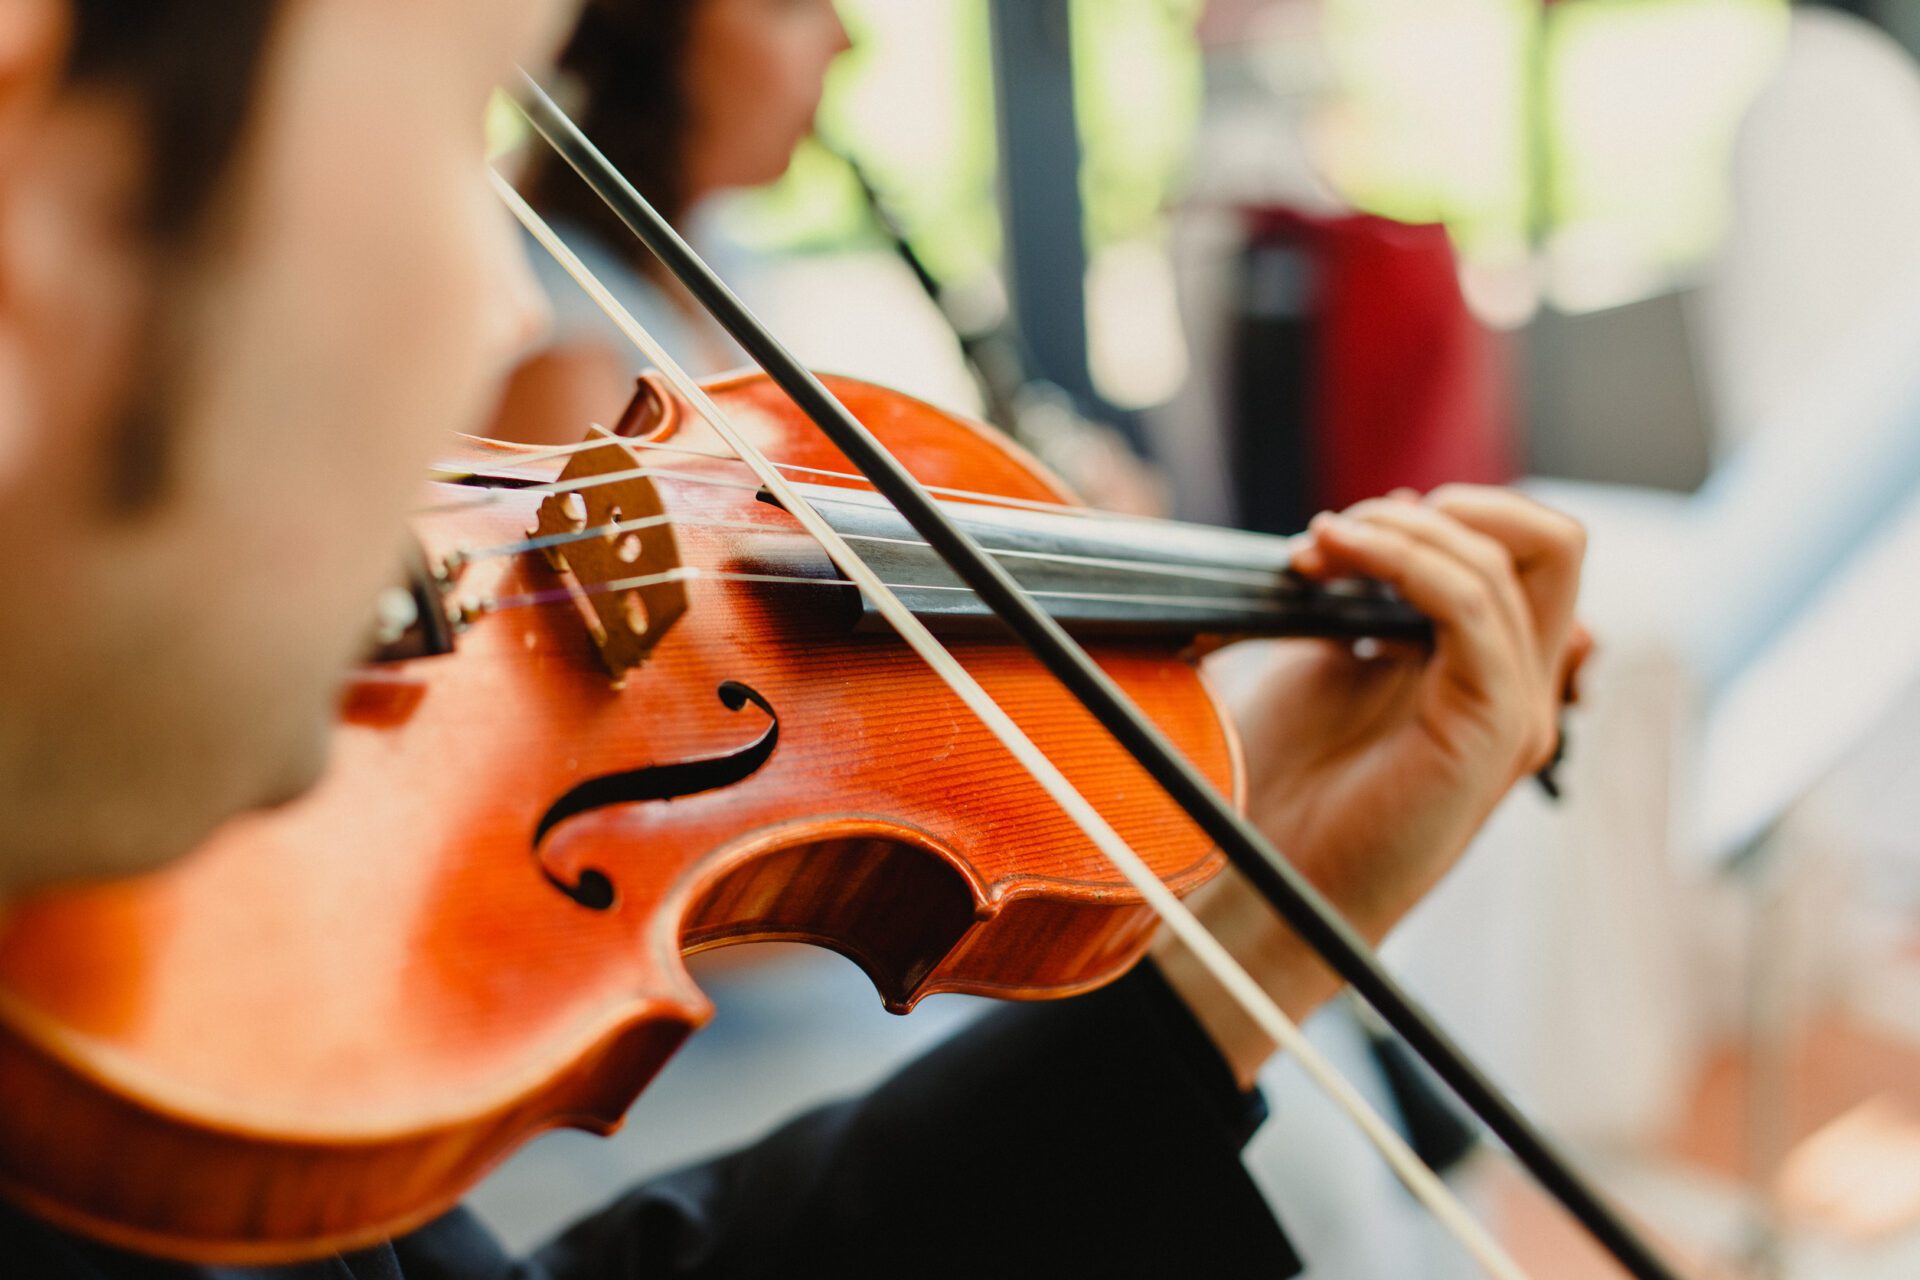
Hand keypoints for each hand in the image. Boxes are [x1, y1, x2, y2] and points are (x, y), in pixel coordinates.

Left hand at [1153, 486, 1587, 1085]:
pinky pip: (1474, 609)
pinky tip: (1337, 559)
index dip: (1443, 515)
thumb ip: (1369, 602)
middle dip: (1446, 508)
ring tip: (1318, 547)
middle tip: (1342, 531)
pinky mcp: (1489, 733)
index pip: (1526, 548)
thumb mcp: (1330, 663)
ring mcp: (1515, 709)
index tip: (1343, 533)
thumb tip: (1371, 526)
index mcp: (1488, 667)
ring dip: (1398, 531)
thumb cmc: (1288, 783)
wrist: (1267, 877)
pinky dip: (1404, 563)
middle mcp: (1519, 685)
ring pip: (1508, 562)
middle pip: (1554, 541)